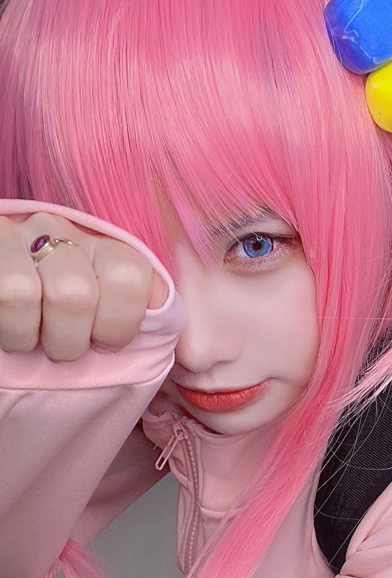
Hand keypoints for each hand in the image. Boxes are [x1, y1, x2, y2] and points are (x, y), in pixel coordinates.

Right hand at [0, 213, 166, 360]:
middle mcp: (65, 229)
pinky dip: (11, 330)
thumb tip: (187, 339)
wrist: (8, 288)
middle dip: (74, 340)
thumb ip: (144, 314)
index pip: (131, 277)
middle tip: (65, 347)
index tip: (107, 343)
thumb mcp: (106, 310)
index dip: (120, 324)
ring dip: (41, 337)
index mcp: (105, 244)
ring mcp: (24, 233)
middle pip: (83, 293)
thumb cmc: (60, 316)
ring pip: (49, 295)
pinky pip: (12, 294)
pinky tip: (10, 329)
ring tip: (34, 340)